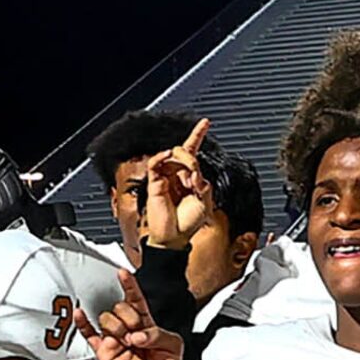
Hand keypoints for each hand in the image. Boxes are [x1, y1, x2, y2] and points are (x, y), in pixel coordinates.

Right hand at [76, 271, 186, 359]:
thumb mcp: (174, 347)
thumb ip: (158, 334)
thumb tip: (138, 334)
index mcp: (146, 323)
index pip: (136, 299)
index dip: (130, 285)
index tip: (123, 273)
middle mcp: (129, 328)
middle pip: (120, 307)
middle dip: (129, 317)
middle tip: (137, 334)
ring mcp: (116, 338)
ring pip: (107, 318)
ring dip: (117, 327)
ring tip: (127, 341)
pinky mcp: (105, 351)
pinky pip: (90, 334)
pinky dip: (83, 324)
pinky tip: (81, 315)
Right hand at [138, 118, 214, 252]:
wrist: (173, 237)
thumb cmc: (187, 224)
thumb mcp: (205, 203)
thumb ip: (204, 185)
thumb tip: (196, 172)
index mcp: (191, 178)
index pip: (194, 153)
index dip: (198, 136)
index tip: (205, 122)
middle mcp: (178, 175)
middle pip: (186, 152)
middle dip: (192, 159)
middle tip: (194, 176)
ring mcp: (166, 177)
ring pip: (173, 155)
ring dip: (183, 161)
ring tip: (186, 180)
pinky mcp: (155, 181)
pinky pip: (156, 162)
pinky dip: (162, 156)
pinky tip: (168, 157)